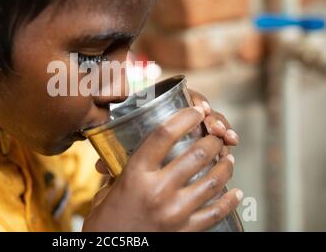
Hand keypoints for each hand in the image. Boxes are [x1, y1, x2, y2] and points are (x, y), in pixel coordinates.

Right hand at [83, 92, 241, 231]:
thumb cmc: (107, 219)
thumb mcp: (109, 188)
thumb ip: (125, 169)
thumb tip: (137, 153)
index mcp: (135, 175)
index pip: (164, 135)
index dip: (184, 117)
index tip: (195, 110)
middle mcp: (157, 190)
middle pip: (196, 155)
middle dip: (212, 141)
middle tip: (216, 136)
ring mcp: (174, 212)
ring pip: (212, 182)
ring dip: (225, 167)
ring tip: (228, 159)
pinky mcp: (185, 231)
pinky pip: (215, 212)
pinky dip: (229, 200)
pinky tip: (235, 192)